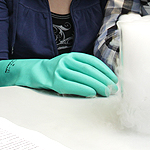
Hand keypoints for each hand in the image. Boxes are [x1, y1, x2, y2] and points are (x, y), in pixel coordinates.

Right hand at [0, 53, 118, 96]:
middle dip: (103, 79)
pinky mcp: (54, 81)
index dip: (105, 70)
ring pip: (82, 77)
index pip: (92, 62)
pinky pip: (71, 85)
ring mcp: (59, 70)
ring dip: (96, 85)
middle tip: (113, 88)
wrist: (35, 72)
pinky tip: (91, 93)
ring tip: (106, 92)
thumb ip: (83, 69)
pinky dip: (82, 89)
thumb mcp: (70, 65)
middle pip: (89, 70)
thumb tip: (104, 80)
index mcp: (73, 56)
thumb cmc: (57, 71)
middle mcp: (66, 60)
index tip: (114, 79)